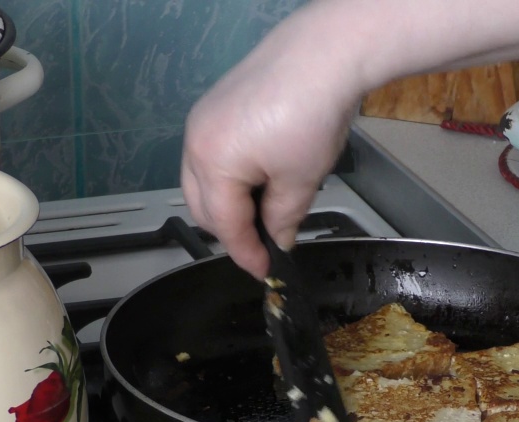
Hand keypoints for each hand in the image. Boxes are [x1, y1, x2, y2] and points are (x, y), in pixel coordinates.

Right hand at [180, 15, 361, 279]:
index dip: (246, 254)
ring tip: (266, 208)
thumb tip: (276, 240)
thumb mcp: (300, 181)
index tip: (264, 270)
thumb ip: (282, 220)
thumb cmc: (311, 111)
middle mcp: (196, 142)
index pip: (224, 226)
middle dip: (232, 230)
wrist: (323, 54)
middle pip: (203, 207)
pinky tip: (261, 175)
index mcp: (212, 164)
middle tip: (266, 242)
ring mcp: (201, 121)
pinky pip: (210, 155)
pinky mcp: (214, 106)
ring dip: (228, 203)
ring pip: (203, 182)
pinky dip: (229, 175)